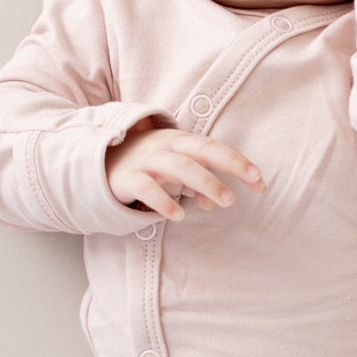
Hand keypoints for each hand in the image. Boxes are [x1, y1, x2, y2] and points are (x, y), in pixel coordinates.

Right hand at [107, 120, 266, 221]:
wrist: (96, 162)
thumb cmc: (144, 166)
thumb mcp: (172, 172)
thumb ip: (196, 185)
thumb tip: (215, 203)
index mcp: (179, 141)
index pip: (214, 148)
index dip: (238, 162)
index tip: (260, 180)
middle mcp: (164, 146)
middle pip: (201, 151)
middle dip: (229, 165)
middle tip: (251, 185)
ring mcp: (145, 161)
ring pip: (179, 166)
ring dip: (204, 183)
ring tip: (223, 201)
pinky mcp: (126, 178)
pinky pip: (147, 188)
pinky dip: (164, 201)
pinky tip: (178, 215)